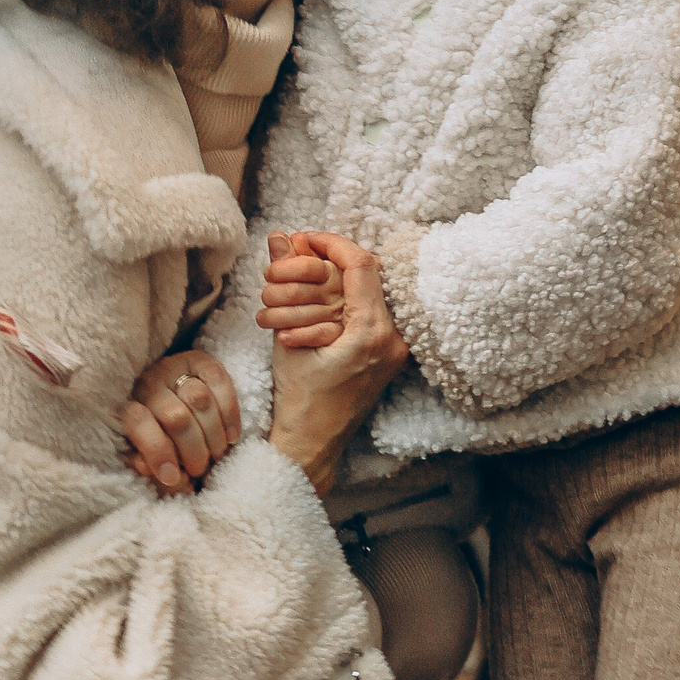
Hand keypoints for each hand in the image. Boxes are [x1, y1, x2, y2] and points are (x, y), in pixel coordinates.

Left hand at [119, 351, 240, 496]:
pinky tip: (231, 436)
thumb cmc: (157, 429)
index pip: (140, 424)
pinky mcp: (202, 360)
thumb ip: (146, 458)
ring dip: (213, 435)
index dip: (157, 453)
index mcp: (130, 402)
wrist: (169, 391)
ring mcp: (176, 366)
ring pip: (201, 401)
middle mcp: (151, 381)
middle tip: (199, 470)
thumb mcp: (144, 446)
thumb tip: (148, 468)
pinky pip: (221, 383)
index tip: (172, 477)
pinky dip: (230, 413)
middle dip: (192, 450)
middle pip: (177, 417)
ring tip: (216, 455)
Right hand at [265, 232, 408, 495]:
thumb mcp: (286, 336)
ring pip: (373, 290)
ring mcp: (397, 347)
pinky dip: (349, 298)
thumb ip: (288, 283)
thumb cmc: (299, 399)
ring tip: (310, 278)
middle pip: (371, 274)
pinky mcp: (392, 353)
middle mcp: (394, 338)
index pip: (362, 265)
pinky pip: (375, 310)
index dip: (331, 243)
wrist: (313, 443)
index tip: (305, 238)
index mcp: (372, 333)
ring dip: (341, 278)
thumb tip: (281, 237)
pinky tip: (325, 299)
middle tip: (304, 255)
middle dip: (334, 260)